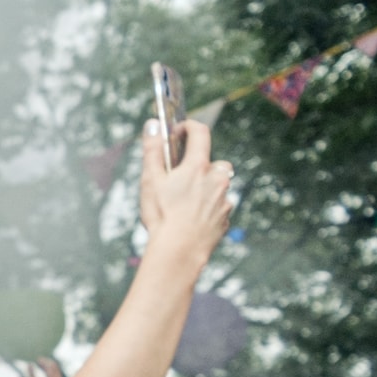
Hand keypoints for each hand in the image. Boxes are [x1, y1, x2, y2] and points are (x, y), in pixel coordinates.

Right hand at [137, 118, 233, 260]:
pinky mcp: (225, 218)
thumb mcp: (150, 181)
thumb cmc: (162, 215)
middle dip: (201, 166)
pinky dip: (208, 208)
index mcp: (198, 166)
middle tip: (181, 179)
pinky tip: (192, 220)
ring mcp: (224, 199)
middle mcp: (217, 179)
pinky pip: (219, 206)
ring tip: (185, 204)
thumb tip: (152, 125)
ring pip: (218, 185)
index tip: (180, 131)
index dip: (189, 127)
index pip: (200, 133)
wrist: (179, 252)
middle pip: (214, 162)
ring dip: (206, 188)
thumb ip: (152, 151)